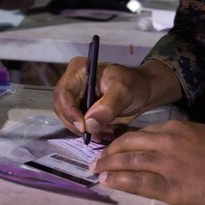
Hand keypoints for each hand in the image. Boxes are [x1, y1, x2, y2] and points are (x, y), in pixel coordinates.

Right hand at [53, 59, 179, 138]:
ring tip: (106, 132)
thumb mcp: (124, 91)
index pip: (63, 92)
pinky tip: (105, 132)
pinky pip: (79, 126)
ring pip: (69, 120)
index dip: (69, 111)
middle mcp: (73, 83)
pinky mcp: (81, 111)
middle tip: (96, 133)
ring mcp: (76, 98)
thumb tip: (89, 123)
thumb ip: (107, 106)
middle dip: (78, 124)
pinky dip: (90, 133)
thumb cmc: (134, 84)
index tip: (83, 126)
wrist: (142, 91)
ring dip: (85, 131)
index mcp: (79, 70)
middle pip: (62, 108)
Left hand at [90, 121, 204, 204]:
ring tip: (95, 170)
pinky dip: (119, 181)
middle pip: (127, 143)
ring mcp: (166, 164)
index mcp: (175, 127)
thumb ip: (180, 141)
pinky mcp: (170, 187)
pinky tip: (107, 182)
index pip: (140, 132)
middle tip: (96, 157)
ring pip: (128, 162)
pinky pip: (137, 183)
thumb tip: (165, 154)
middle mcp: (166, 142)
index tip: (113, 146)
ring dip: (108, 166)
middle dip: (109, 151)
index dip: (122, 140)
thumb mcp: (202, 136)